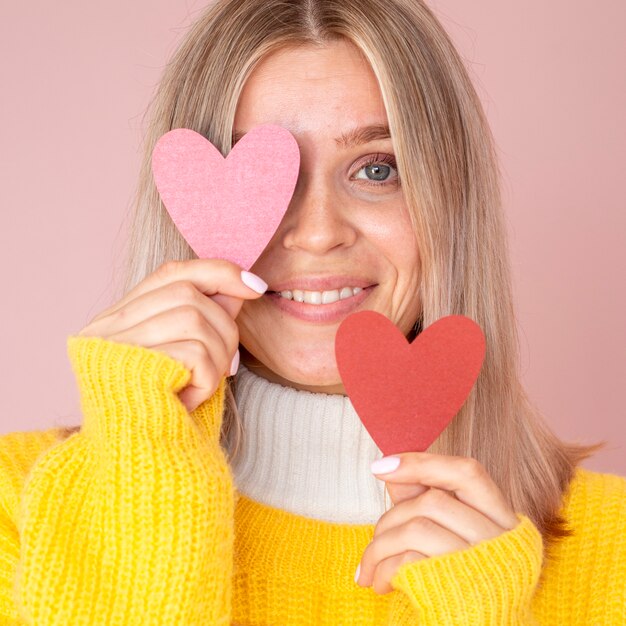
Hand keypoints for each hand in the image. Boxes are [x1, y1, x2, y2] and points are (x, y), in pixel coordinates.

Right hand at [76, 258, 267, 411]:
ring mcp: (111, 346)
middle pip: (188, 293)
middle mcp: (104, 326)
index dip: (217, 272)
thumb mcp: (187, 359)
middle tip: (228, 366)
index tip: (254, 286)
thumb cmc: (166, 413)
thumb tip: (243, 286)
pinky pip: (193, 353)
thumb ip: (206, 319)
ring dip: (217, 355)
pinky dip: (206, 379)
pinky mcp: (127, 369)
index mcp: (117, 319)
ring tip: (204, 385)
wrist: (140, 467)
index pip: (171, 273)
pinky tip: (190, 402)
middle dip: (224, 327)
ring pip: (193, 318)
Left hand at [355, 452, 519, 594]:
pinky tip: (379, 584)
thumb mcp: (447, 538)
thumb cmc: (459, 584)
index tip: (380, 466)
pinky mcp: (463, 593)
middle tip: (374, 540)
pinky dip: (384, 569)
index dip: (423, 463)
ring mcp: (486, 567)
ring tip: (368, 569)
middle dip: (390, 517)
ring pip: (417, 528)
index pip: (468, 473)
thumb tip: (389, 468)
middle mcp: (502, 540)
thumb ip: (423, 501)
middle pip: (432, 501)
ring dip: (380, 546)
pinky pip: (411, 563)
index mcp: (503, 520)